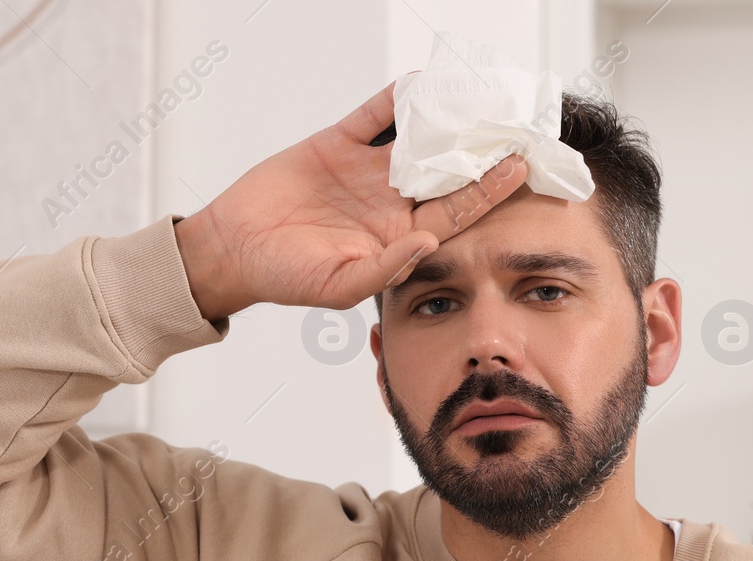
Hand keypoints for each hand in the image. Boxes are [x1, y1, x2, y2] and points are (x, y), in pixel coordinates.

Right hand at [173, 79, 529, 319]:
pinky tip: (419, 83)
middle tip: (512, 124)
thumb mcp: (338, 285)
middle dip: (478, 151)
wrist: (233, 248)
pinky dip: (394, 99)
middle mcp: (390, 203)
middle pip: (446, 172)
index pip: (455, 211)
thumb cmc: (285, 277)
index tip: (518, 168)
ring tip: (475, 98)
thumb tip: (428, 243)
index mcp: (399, 237)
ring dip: (443, 121)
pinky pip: (373, 116)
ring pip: (416, 140)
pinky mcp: (338, 145)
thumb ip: (385, 269)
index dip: (487, 191)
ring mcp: (366, 172)